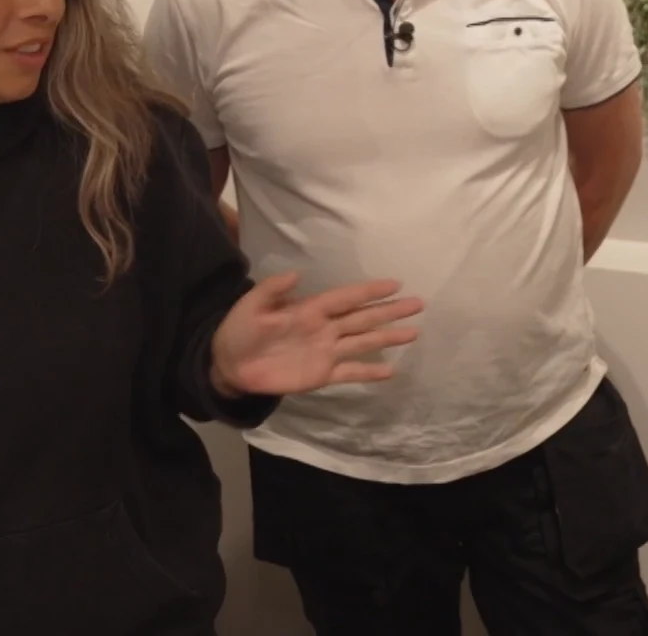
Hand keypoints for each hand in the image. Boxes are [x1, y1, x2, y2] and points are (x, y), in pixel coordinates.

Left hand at [211, 273, 421, 396]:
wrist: (229, 366)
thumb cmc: (239, 330)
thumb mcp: (251, 305)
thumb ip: (273, 290)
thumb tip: (297, 274)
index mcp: (310, 309)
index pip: (347, 298)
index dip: (370, 290)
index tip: (395, 284)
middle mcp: (325, 328)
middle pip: (364, 317)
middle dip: (391, 310)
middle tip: (418, 303)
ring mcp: (326, 352)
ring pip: (363, 342)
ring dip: (388, 337)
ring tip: (414, 332)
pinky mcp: (321, 375)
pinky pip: (350, 372)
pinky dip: (369, 371)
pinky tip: (390, 371)